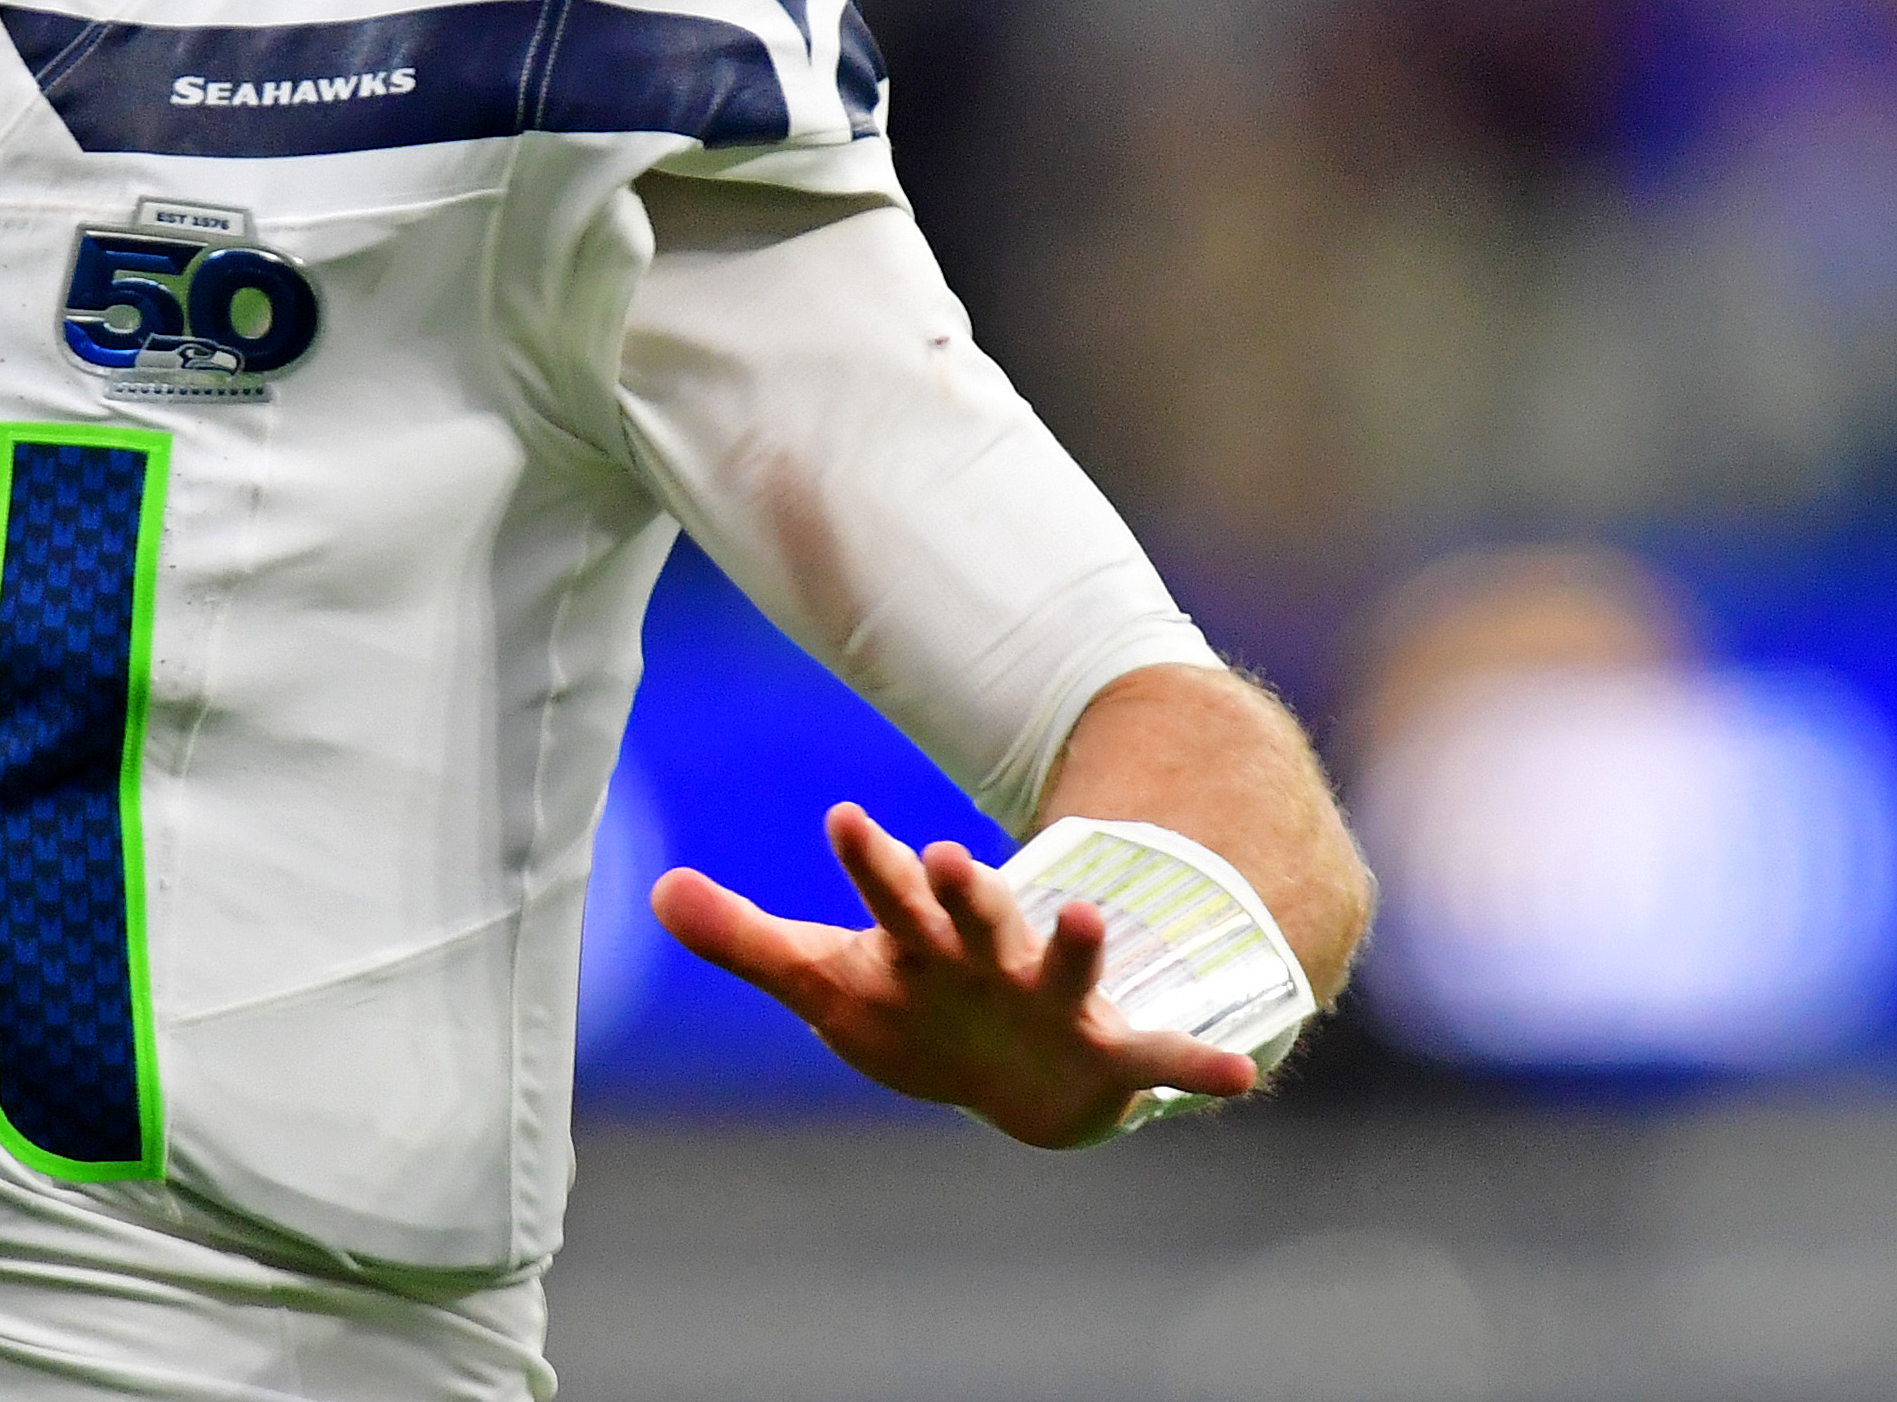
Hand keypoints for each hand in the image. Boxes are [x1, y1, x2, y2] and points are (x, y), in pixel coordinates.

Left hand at [649, 801, 1260, 1148]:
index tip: (843, 814)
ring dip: (1078, 946)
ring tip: (1089, 914)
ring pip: (1066, 967)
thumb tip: (653, 888)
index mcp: (920, 938)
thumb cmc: (912, 1009)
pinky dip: (1196, 1070)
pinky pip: (1157, 1062)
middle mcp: (991, 955)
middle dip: (962, 889)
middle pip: (973, 916)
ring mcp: (1053, 999)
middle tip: (951, 852)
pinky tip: (1242, 1082)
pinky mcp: (1106, 1052)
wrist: (1016, 1075)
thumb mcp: (824, 978)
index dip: (866, 856)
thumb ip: (744, 938)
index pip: (886, 890)